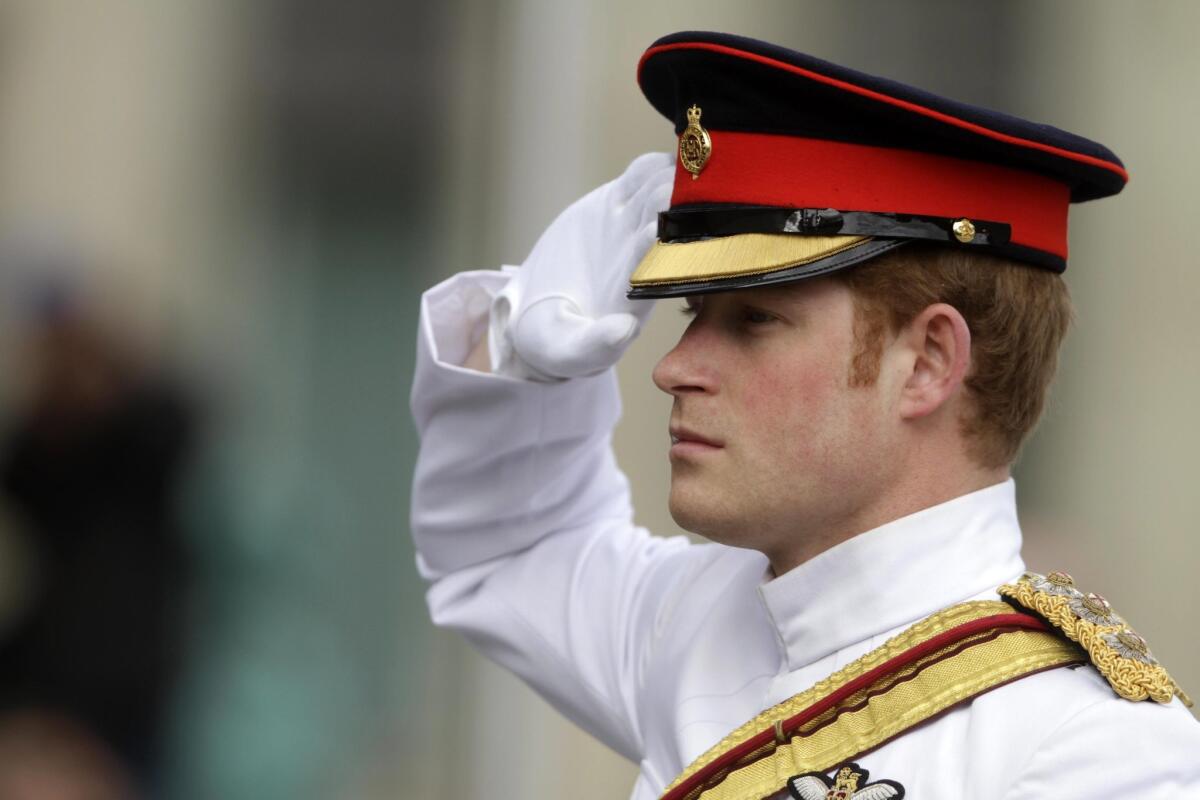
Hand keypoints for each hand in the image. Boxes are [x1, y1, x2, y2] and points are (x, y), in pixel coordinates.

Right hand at [490, 152, 674, 379]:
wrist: (536, 313)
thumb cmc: (556, 342)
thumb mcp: (568, 351)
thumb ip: (596, 345)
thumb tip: (624, 330)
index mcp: (640, 292)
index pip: (663, 258)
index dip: (664, 241)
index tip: (655, 227)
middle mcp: (645, 257)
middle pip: (671, 220)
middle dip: (675, 201)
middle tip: (669, 184)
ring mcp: (631, 226)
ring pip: (662, 191)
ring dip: (669, 176)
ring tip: (672, 162)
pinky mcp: (614, 206)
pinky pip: (641, 178)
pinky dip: (649, 167)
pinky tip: (650, 165)